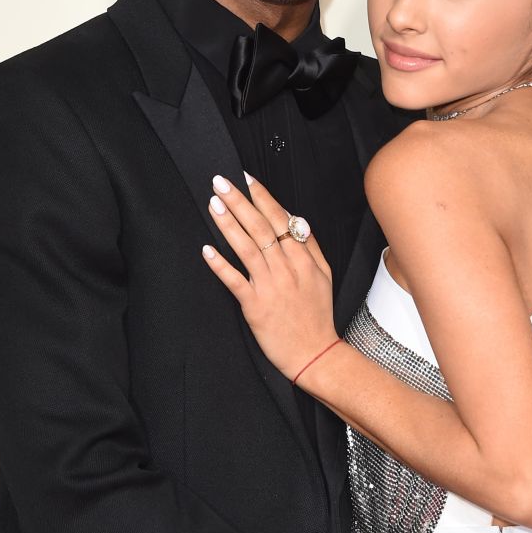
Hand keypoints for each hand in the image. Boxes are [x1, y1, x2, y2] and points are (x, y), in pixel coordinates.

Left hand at [202, 173, 338, 381]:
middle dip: (239, 201)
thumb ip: (312, 246)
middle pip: (260, 227)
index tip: (247, 179)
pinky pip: (234, 281)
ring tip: (214, 204)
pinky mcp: (254, 305)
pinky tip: (207, 249)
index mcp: (303, 258)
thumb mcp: (324, 275)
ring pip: (246, 248)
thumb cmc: (317, 314)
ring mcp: (270, 286)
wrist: (314, 353)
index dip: (262, 197)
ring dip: (228, 224)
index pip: (280, 219)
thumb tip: (298, 220)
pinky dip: (220, 265)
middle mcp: (286, 268)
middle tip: (221, 182)